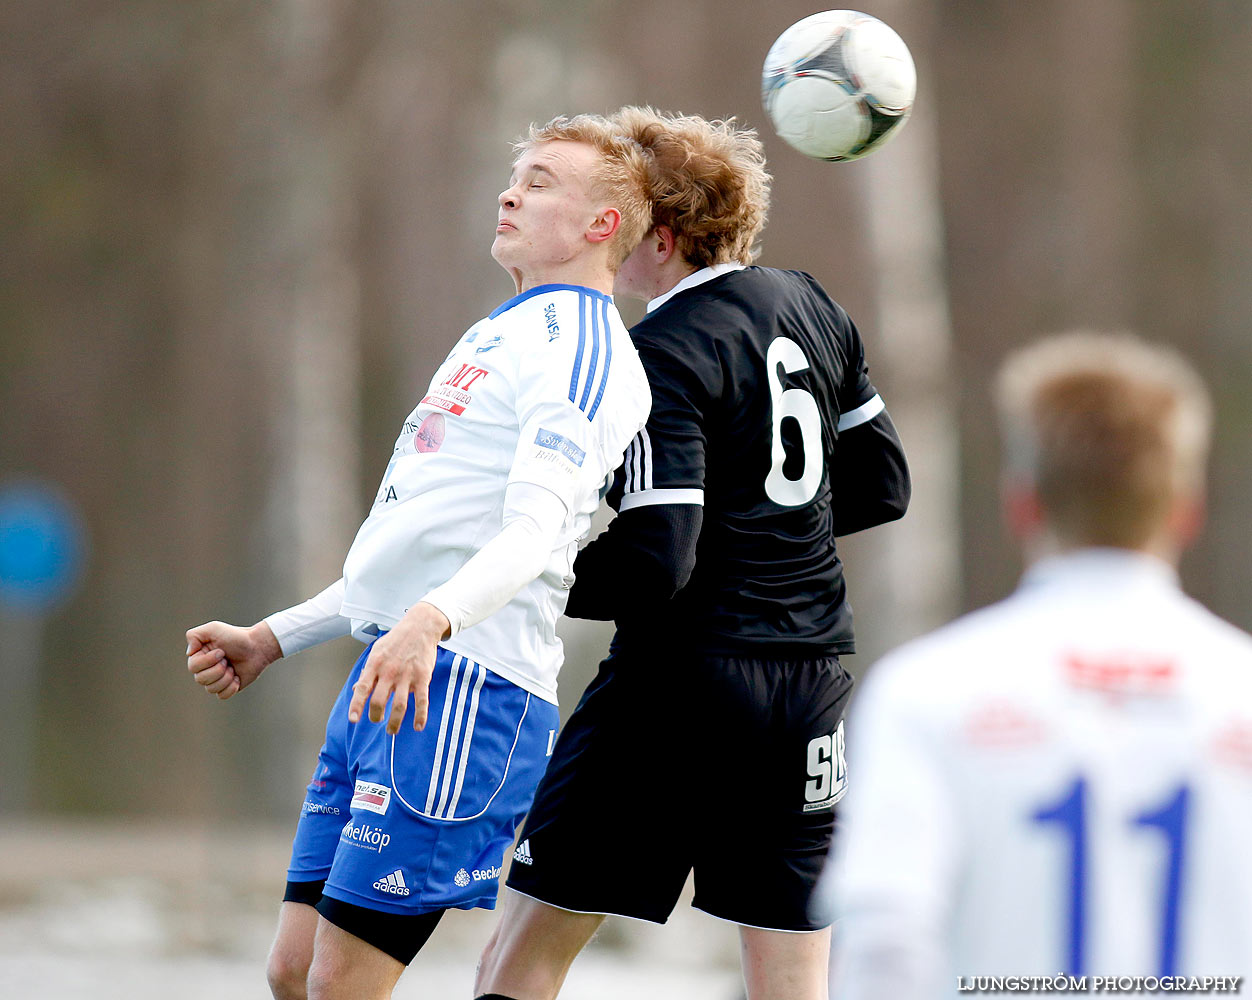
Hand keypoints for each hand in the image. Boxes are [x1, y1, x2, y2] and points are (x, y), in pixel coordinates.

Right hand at [185, 620, 282, 699]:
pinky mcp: (227, 688)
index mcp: (199, 657)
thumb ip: (194, 635)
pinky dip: (231, 687)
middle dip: (218, 669)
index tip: (221, 651)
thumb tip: (189, 653)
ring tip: (233, 667)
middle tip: (228, 659)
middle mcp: (205, 670)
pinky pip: (222, 696)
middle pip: (200, 680)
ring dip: (226, 677)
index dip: (208, 660)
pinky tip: (237, 677)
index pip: (193, 667)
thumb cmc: (236, 636)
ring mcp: (216, 680)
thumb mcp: (213, 628)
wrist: (257, 646)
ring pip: (211, 689)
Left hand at [348, 603, 450, 732]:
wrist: (420, 626)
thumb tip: (357, 689)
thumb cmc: (396, 640)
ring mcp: (407, 675)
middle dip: (375, 716)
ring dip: (394, 722)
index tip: (353, 720)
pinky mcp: (423, 677)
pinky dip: (420, 716)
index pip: (362, 689)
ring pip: (399, 705)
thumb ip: (367, 671)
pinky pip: (422, 700)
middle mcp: (390, 671)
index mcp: (376, 664)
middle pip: (378, 701)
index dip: (356, 706)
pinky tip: (417, 726)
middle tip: (377, 719)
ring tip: (392, 730)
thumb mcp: (377, 651)